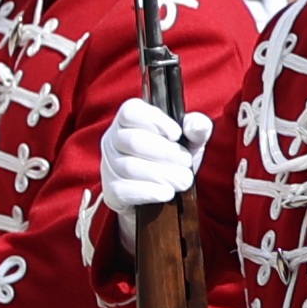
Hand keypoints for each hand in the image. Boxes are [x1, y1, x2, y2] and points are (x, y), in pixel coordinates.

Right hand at [96, 94, 204, 215]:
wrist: (158, 196)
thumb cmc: (171, 160)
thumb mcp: (189, 141)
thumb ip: (196, 129)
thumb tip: (197, 125)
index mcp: (129, 120)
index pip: (131, 111)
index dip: (155, 120)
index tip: (177, 135)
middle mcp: (113, 139)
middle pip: (133, 140)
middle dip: (165, 153)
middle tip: (186, 162)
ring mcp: (109, 165)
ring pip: (129, 166)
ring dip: (162, 174)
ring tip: (183, 180)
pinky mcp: (111, 190)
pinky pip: (125, 189)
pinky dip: (150, 192)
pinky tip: (167, 193)